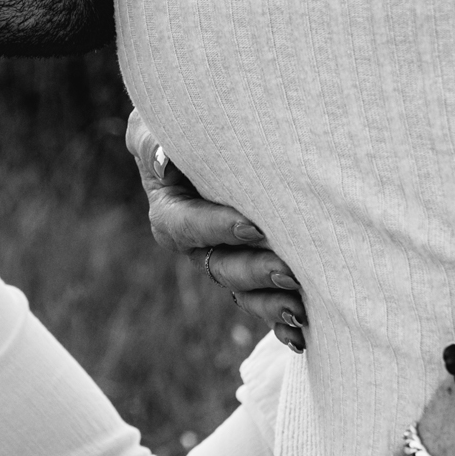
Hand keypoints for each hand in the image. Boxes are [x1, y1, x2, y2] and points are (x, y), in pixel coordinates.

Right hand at [125, 111, 306, 351]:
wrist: (220, 129)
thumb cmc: (186, 121)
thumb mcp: (157, 123)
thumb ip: (153, 140)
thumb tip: (163, 160)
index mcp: (171, 211)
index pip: (186, 226)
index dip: (216, 228)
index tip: (253, 226)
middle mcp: (198, 244)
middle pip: (221, 266)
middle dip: (255, 272)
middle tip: (288, 270)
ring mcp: (227, 260)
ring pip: (245, 291)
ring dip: (270, 302)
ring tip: (300, 306)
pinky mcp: (257, 270)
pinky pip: (266, 302)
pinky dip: (282, 322)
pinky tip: (302, 334)